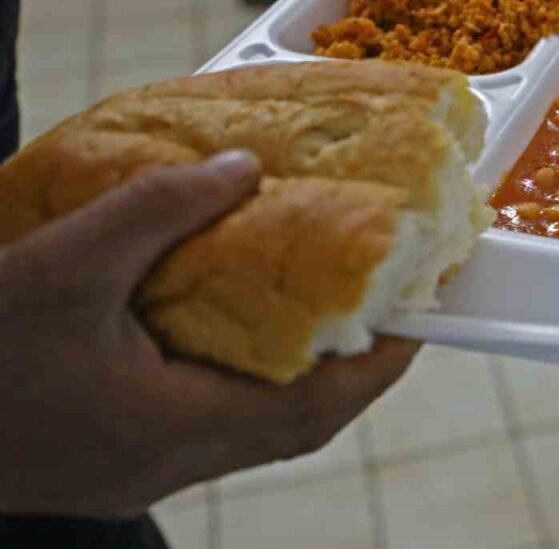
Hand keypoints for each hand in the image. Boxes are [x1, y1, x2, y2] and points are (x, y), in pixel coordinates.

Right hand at [0, 151, 418, 516]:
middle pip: (299, 419)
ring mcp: (149, 462)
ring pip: (257, 419)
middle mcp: (177, 456)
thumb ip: (156, 211)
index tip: (424, 314)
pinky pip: (211, 412)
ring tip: (331, 303)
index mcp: (179, 425)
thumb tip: (242, 169)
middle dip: (354, 364)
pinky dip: (245, 369)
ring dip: (303, 369)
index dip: (382, 362)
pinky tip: (238, 321)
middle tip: (388, 299)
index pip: (318, 408)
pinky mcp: (121, 453)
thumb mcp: (61, 268)